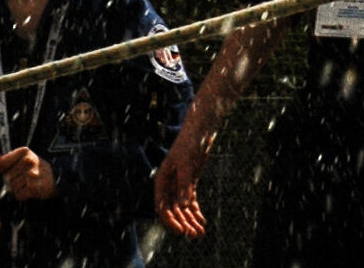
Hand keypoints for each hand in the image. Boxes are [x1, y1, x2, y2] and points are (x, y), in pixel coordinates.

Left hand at [0, 147, 55, 203]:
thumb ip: (1, 159)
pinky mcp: (36, 187)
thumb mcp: (19, 159)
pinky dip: (21, 196)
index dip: (3, 171)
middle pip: (6, 177)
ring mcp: (34, 174)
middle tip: (20, 179)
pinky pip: (20, 195)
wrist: (54, 177)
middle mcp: (29, 160)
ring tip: (25, 185)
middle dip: (10, 182)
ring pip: (12, 187)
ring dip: (16, 190)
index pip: (1, 164)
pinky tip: (28, 191)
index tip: (10, 170)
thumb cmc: (33, 167)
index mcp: (24, 151)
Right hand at [154, 121, 212, 240]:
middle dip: (183, 224)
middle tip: (193, 236)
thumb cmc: (190, 141)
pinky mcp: (190, 183)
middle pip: (173, 211)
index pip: (162, 207)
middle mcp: (168, 185)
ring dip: (190, 221)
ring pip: (183, 208)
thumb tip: (184, 204)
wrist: (200, 129)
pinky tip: (202, 222)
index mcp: (162, 180)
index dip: (170, 221)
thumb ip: (185, 183)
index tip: (181, 230)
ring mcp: (179, 184)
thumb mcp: (187, 162)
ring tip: (200, 233)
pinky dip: (196, 212)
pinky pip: (191, 202)